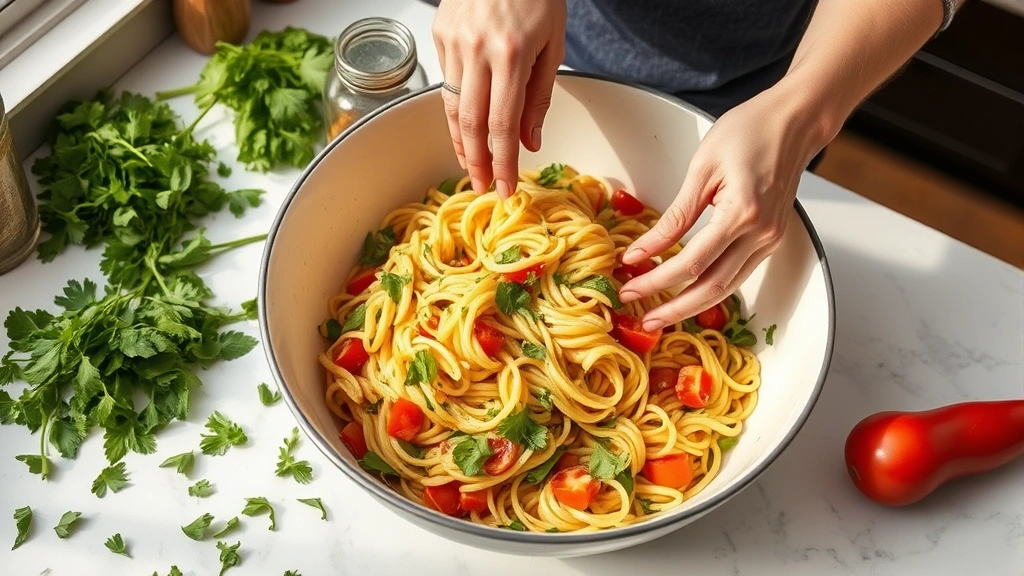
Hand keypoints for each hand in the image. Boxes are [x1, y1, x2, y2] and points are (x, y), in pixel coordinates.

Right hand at [432, 0, 565, 197]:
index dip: (503, 162)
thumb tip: (530, 142)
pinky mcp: (439, 33)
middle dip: (477, 162)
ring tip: (471, 164)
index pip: (503, 125)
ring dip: (460, 141)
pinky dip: (454, 107)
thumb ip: (540, 96)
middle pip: (470, 123)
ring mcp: (452, 41)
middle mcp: (476, 49)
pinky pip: (446, 81)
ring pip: (450, 106)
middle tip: (483, 186)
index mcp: (510, 54)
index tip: (504, 187)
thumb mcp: (553, 45)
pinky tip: (465, 125)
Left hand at [617, 85, 825, 330]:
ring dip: (692, 305)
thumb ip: (675, 216)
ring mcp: (771, 239)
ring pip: (728, 288)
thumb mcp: (702, 169)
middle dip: (673, 307)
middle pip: (712, 288)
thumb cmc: (748, 131)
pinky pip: (739, 274)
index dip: (657, 279)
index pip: (692, 263)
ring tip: (659, 315)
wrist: (794, 121)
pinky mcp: (772, 239)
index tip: (628, 284)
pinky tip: (687, 293)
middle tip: (641, 319)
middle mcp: (762, 234)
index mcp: (742, 213)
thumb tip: (642, 250)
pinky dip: (711, 288)